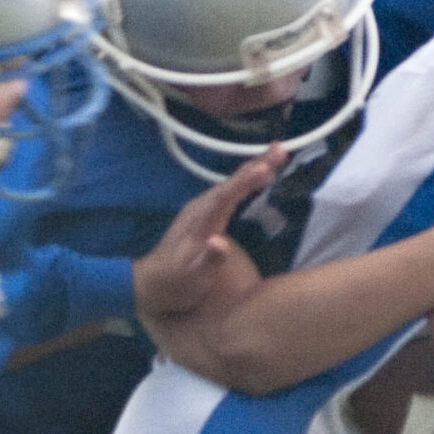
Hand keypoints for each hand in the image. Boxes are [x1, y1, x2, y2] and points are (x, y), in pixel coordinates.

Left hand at [133, 145, 287, 324]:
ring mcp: (201, 209)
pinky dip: (246, 179)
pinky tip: (258, 174)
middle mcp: (200, 209)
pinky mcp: (204, 212)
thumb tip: (220, 241)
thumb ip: (209, 260)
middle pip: (230, 183)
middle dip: (256, 165)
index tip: (265, 168)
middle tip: (281, 149)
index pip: (225, 197)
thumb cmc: (176, 284)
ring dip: (253, 168)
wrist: (152, 284)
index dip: (245, 182)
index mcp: (200, 222)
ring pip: (231, 183)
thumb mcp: (194, 278)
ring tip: (276, 154)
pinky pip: (229, 190)